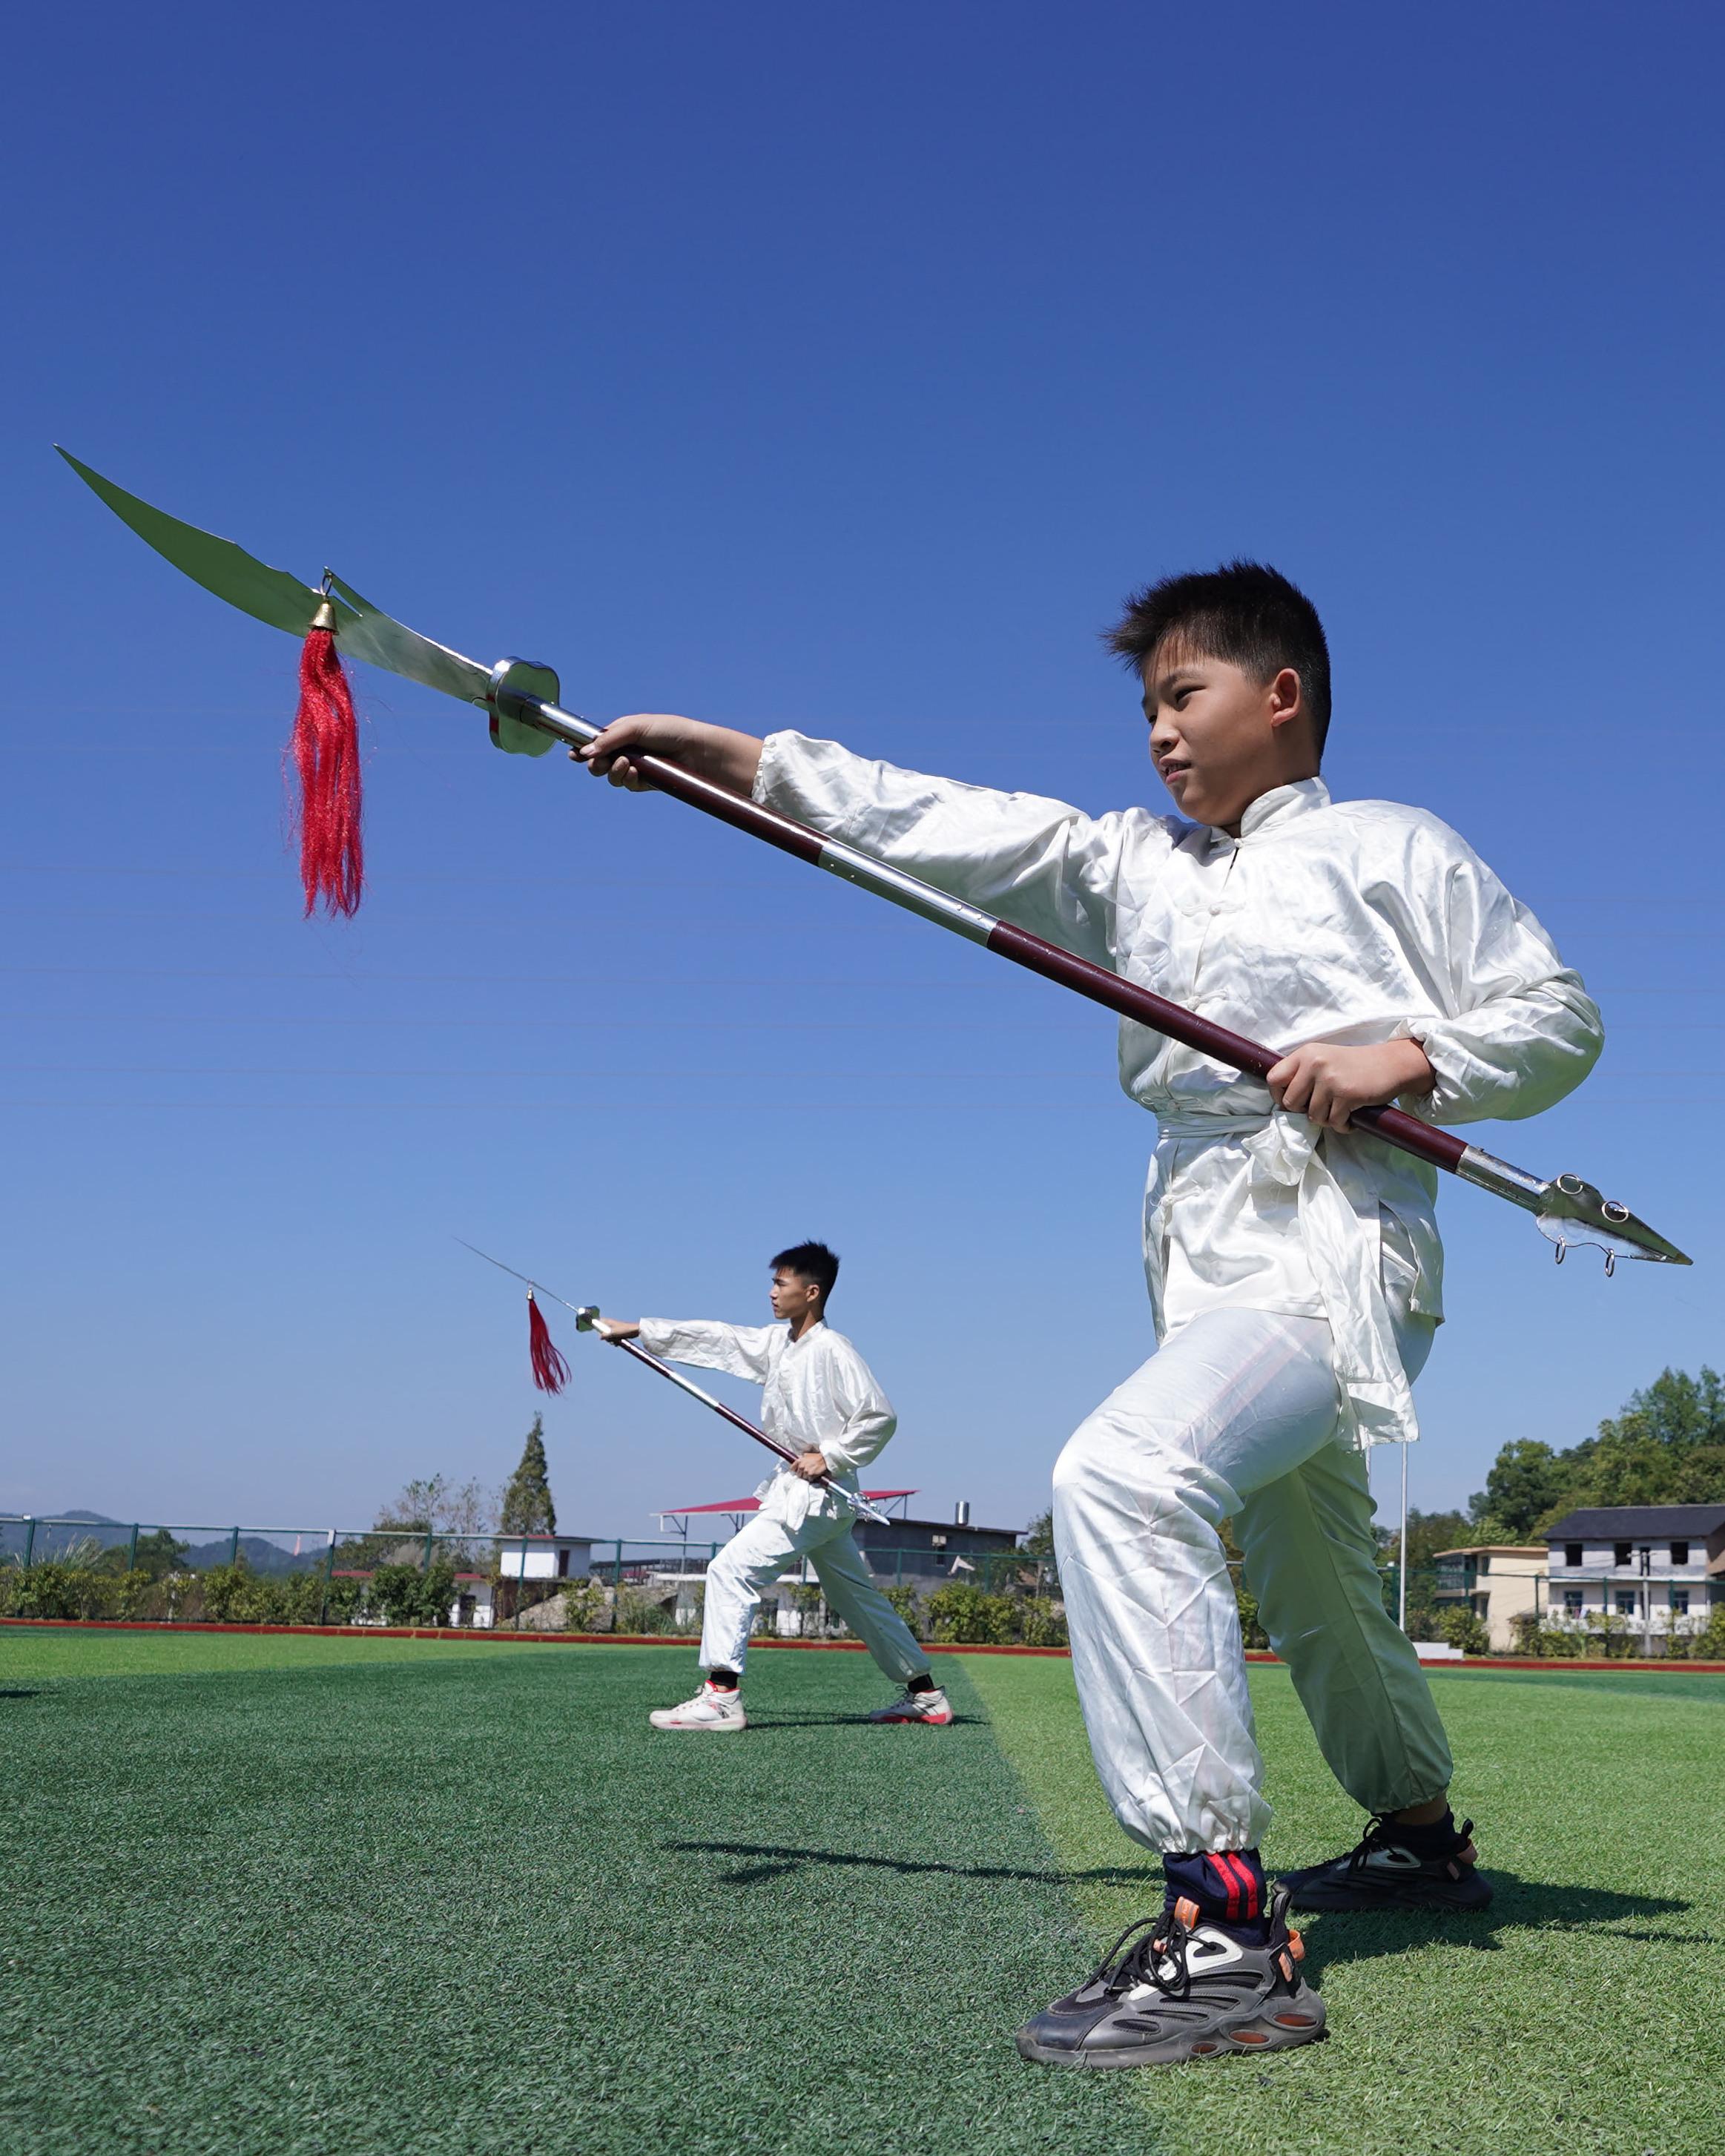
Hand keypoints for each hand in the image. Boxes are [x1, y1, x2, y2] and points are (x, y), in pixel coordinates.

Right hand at [575, 714, 763, 795]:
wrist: (697, 750)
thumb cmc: (670, 731)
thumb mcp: (636, 727)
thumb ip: (609, 739)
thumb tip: (585, 752)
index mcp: (622, 733)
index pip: (596, 743)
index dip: (582, 749)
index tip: (573, 755)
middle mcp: (627, 751)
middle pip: (598, 763)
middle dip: (595, 764)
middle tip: (599, 763)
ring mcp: (636, 768)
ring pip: (611, 777)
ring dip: (613, 772)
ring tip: (626, 765)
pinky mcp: (646, 783)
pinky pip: (627, 785)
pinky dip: (628, 780)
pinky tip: (636, 772)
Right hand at [593, 1318, 639, 1341]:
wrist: (635, 1331)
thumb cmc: (624, 1330)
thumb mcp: (613, 1333)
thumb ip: (605, 1335)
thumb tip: (600, 1338)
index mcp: (608, 1322)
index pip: (599, 1321)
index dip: (596, 1325)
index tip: (596, 1330)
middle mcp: (611, 1325)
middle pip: (602, 1331)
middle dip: (605, 1337)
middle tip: (608, 1339)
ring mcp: (614, 1329)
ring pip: (608, 1336)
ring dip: (610, 1340)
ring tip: (615, 1342)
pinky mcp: (618, 1333)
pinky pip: (613, 1338)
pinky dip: (614, 1341)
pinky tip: (617, 1343)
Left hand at [791, 1449, 829, 1482]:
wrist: (824, 1459)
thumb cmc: (816, 1457)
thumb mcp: (806, 1455)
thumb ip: (801, 1459)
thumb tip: (797, 1463)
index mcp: (799, 1461)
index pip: (792, 1468)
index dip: (795, 1470)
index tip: (797, 1471)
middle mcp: (801, 1466)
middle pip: (798, 1474)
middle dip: (802, 1474)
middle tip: (807, 1471)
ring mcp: (805, 1471)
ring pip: (803, 1477)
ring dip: (807, 1476)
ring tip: (811, 1472)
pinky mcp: (810, 1475)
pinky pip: (809, 1479)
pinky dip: (812, 1478)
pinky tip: (814, 1474)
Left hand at [1265, 1038, 1434, 1133]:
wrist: (1391, 1063)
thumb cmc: (1355, 1065)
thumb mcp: (1324, 1059)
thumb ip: (1303, 1073)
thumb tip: (1283, 1101)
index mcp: (1305, 1054)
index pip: (1273, 1078)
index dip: (1279, 1095)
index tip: (1293, 1102)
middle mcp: (1314, 1064)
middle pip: (1291, 1103)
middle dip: (1305, 1112)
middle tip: (1322, 1108)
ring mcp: (1330, 1080)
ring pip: (1313, 1117)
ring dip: (1327, 1120)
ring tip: (1340, 1110)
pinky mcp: (1347, 1095)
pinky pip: (1334, 1122)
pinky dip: (1343, 1125)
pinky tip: (1352, 1116)